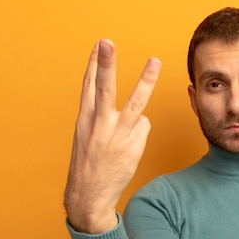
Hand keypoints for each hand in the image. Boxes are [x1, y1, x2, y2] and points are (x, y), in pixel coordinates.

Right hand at [64, 39, 160, 233]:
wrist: (88, 196)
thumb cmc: (89, 164)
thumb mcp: (85, 137)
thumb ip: (99, 117)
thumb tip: (131, 109)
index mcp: (83, 120)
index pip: (88, 86)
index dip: (93, 64)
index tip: (98, 45)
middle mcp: (98, 126)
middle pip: (103, 88)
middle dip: (105, 64)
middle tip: (107, 41)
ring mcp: (116, 136)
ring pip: (135, 103)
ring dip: (146, 81)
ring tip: (155, 61)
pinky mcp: (132, 148)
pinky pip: (144, 127)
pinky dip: (140, 132)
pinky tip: (130, 145)